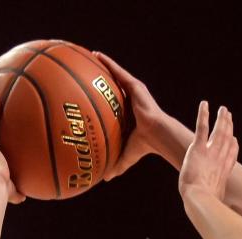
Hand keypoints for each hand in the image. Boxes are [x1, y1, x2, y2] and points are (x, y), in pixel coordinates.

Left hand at [93, 51, 169, 180]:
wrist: (155, 135)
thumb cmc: (143, 146)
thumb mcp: (125, 155)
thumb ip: (115, 165)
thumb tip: (104, 179)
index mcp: (126, 114)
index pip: (112, 103)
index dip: (102, 97)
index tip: (90, 94)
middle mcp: (129, 100)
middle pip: (112, 86)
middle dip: (101, 78)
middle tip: (86, 72)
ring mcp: (132, 92)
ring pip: (115, 75)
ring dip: (104, 65)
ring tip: (89, 55)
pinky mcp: (135, 85)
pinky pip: (118, 71)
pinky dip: (108, 63)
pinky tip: (97, 55)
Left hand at [178, 101, 237, 202]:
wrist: (199, 200)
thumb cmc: (205, 206)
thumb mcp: (214, 206)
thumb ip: (217, 206)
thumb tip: (219, 218)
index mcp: (222, 172)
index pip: (230, 156)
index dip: (233, 147)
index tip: (234, 140)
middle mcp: (219, 160)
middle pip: (226, 140)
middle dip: (228, 128)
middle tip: (230, 118)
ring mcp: (210, 152)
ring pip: (218, 132)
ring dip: (221, 120)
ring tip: (223, 109)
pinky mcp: (199, 148)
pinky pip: (202, 127)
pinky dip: (204, 115)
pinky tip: (205, 104)